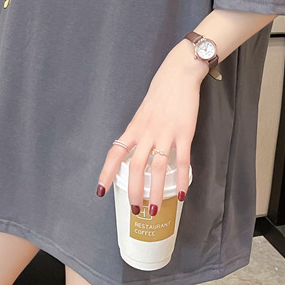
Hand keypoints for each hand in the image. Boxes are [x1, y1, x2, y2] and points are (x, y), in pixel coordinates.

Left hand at [95, 41, 207, 216]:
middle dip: (134, 190)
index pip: (115, 153)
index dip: (106, 173)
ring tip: (155, 209)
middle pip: (135, 166)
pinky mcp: (184, 133)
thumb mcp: (142, 113)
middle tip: (135, 209)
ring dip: (155, 191)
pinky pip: (182, 161)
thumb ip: (139, 132)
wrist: (178, 74)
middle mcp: (146, 132)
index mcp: (134, 127)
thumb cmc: (160, 93)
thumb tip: (134, 152)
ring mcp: (165, 133)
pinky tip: (182, 194)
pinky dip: (182, 179)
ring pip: (157, 167)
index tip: (100, 191)